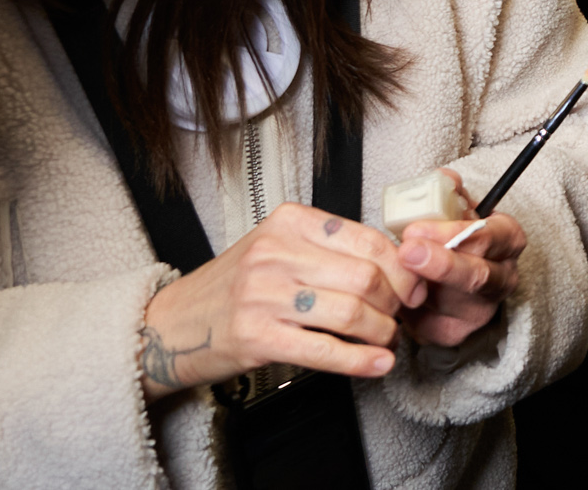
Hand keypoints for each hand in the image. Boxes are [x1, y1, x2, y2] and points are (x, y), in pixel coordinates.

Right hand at [136, 202, 424, 398]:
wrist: (172, 325)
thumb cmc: (233, 287)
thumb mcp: (278, 248)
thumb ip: (329, 249)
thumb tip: (396, 264)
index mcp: (288, 222)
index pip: (367, 239)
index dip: (401, 267)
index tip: (415, 284)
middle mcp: (275, 253)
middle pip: (366, 276)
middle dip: (396, 301)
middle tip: (403, 315)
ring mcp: (264, 296)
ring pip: (351, 312)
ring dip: (381, 332)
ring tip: (386, 340)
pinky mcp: (257, 338)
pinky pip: (324, 349)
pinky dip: (359, 359)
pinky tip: (377, 364)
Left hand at [397, 168, 527, 348]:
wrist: (454, 278)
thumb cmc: (455, 237)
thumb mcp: (456, 210)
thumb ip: (448, 193)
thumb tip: (442, 178)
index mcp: (508, 240)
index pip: (488, 236)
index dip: (453, 233)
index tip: (416, 229)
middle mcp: (503, 278)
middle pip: (475, 275)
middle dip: (439, 264)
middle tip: (406, 252)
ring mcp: (481, 310)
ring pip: (446, 302)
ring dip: (415, 286)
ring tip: (390, 271)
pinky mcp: (456, 333)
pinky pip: (427, 323)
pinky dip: (406, 308)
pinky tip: (393, 292)